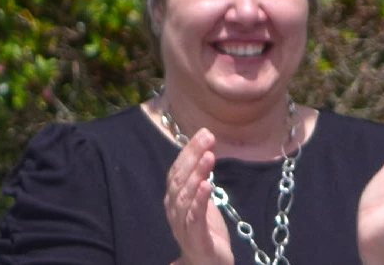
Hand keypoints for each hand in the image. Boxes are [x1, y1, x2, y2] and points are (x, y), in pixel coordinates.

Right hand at [162, 128, 231, 264]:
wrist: (208, 262)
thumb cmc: (205, 230)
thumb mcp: (202, 200)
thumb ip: (200, 178)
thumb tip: (205, 149)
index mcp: (174, 200)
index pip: (177, 171)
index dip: (188, 152)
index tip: (203, 132)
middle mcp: (174, 212)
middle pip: (179, 181)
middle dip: (192, 157)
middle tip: (207, 137)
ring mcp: (182, 226)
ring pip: (185, 197)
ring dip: (196, 175)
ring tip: (209, 156)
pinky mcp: (196, 239)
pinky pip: (194, 218)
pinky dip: (199, 201)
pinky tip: (206, 185)